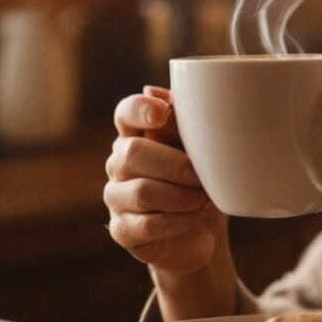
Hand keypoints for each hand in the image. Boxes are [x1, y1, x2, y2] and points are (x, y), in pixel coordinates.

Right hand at [104, 86, 227, 275]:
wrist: (205, 231)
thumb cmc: (202, 181)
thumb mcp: (202, 148)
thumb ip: (184, 120)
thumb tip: (153, 91)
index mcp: (138, 135)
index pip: (124, 112)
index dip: (138, 109)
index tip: (160, 113)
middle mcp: (119, 163)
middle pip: (133, 152)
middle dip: (175, 164)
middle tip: (201, 176)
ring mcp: (116, 197)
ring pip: (142, 192)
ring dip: (182, 196)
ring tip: (204, 198)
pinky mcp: (122, 230)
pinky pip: (148, 224)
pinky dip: (180, 221)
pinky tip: (195, 216)